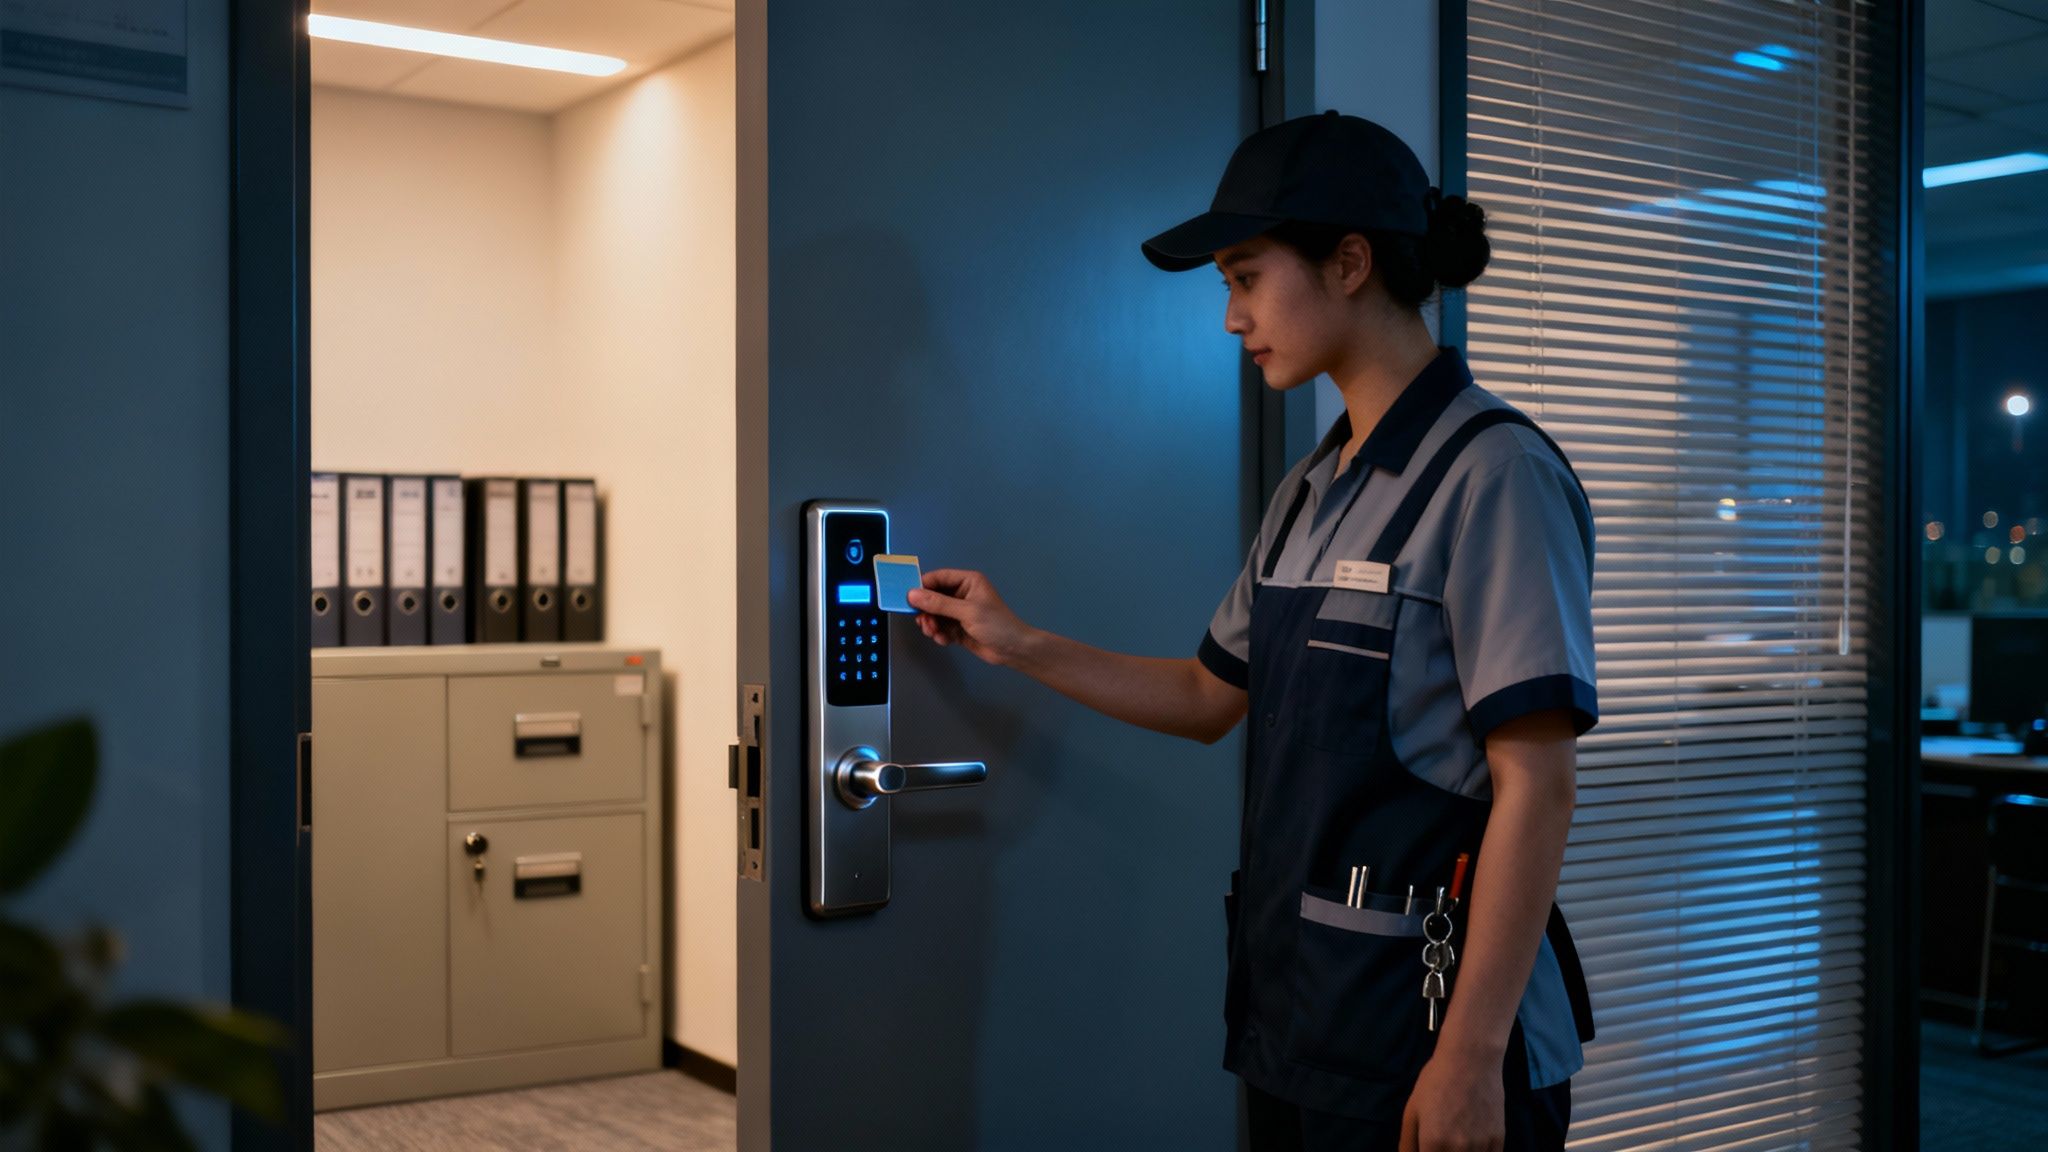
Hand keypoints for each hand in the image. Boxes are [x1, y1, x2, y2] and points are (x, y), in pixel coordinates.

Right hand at [906, 569, 1036, 667]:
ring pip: (935, 615)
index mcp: (968, 581)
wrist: (1013, 650)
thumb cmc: (996, 624)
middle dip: (926, 611)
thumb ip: (939, 603)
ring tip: (934, 633)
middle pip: (933, 598)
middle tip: (923, 623)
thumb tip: (912, 595)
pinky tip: (945, 640)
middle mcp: (962, 594)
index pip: (938, 578)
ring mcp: (960, 612)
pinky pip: (941, 628)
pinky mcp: (959, 628)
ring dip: (931, 624)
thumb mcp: (967, 612)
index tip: (907, 599)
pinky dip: (939, 634)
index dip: (922, 586)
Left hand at [1400, 1049, 1503, 1151]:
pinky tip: (1471, 1146)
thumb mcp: (1412, 1111)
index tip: (1428, 1149)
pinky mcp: (1498, 1140)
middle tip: (1439, 1146)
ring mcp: (1481, 1146)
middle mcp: (1458, 1150)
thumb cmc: (1436, 1082)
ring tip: (1455, 1142)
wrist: (1471, 1060)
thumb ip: (1407, 1144)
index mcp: (1433, 1143)